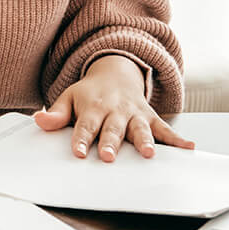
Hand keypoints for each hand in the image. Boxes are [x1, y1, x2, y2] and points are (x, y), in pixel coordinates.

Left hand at [35, 54, 194, 160]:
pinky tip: (189, 147)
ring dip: (144, 141)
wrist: (115, 72)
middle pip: (112, 129)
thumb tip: (38, 120)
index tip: (77, 153)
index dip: (80, 139)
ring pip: (140, 129)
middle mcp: (115, 111)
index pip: (84, 126)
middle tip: (108, 156)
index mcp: (92, 107)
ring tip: (148, 154)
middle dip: (110, 142)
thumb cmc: (90, 93)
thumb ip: (56, 113)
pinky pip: (164, 128)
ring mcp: (134, 114)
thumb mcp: (69, 97)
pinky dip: (177, 138)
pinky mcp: (150, 117)